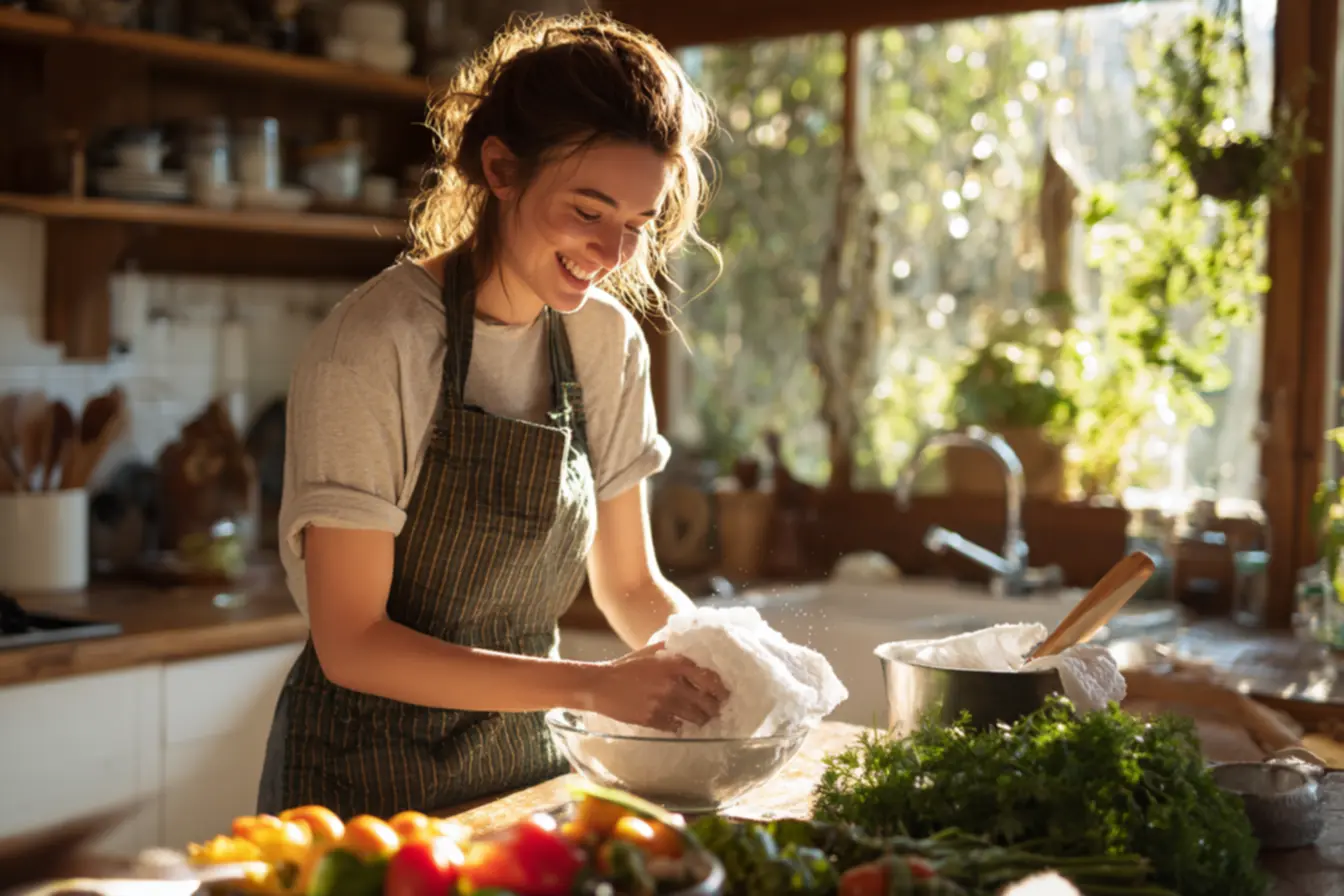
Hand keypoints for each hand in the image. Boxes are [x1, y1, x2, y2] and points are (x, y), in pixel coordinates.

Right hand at [586, 643, 729, 731]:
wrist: (600, 685)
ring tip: (702, 719)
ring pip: (695, 717)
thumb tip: (696, 648)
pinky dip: (680, 726)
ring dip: (701, 719)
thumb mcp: (652, 651)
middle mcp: (673, 684)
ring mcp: (663, 703)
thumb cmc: (627, 666)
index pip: (710, 679)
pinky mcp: (653, 719)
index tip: (726, 694)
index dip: (721, 689)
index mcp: (675, 664)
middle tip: (716, 710)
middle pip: (707, 702)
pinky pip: (677, 727)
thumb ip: (674, 649)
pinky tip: (679, 723)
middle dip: (714, 708)